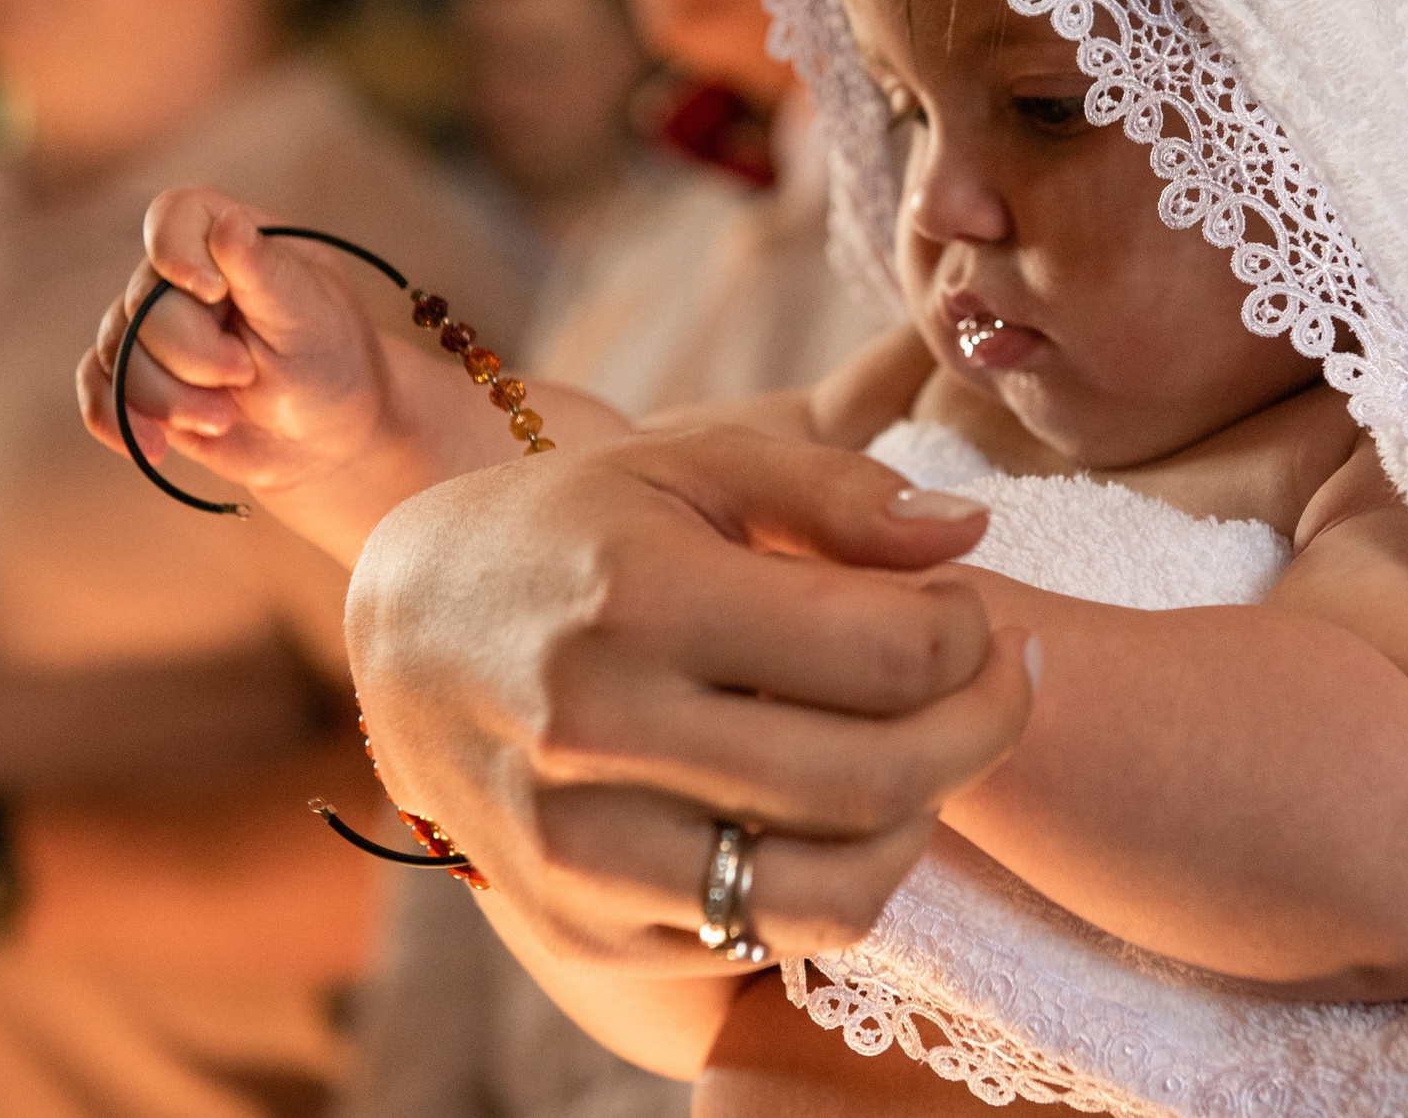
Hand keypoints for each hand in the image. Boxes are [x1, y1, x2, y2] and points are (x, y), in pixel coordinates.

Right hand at [77, 187, 394, 501]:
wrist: (326, 439)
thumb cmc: (331, 364)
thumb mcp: (311, 316)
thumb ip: (264, 271)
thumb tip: (228, 222)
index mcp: (233, 240)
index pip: (175, 215)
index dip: (175, 252)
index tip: (211, 294)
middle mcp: (183, 278)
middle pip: (142, 302)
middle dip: (193, 353)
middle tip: (247, 373)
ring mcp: (154, 329)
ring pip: (117, 352)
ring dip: (168, 398)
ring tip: (225, 418)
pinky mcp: (138, 379)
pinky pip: (97, 388)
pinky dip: (117, 420)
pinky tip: (152, 446)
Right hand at [347, 426, 1034, 977]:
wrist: (402, 628)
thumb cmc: (571, 529)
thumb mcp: (690, 466)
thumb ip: (835, 494)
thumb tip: (971, 531)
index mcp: (637, 597)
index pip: (890, 655)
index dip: (973, 636)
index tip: (978, 611)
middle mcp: (597, 734)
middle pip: (878, 778)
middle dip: (985, 728)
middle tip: (1004, 680)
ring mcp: (580, 852)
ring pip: (834, 895)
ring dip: (921, 823)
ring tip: (926, 750)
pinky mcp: (579, 931)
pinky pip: (765, 940)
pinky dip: (831, 878)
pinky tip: (831, 802)